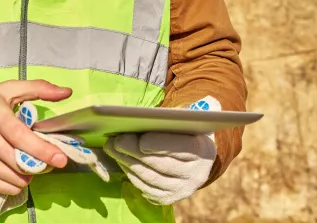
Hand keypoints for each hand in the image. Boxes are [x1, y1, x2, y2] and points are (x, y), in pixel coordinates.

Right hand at [0, 80, 71, 194]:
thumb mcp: (11, 90)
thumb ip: (40, 89)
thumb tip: (67, 93)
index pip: (19, 136)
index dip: (41, 149)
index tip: (60, 159)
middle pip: (16, 160)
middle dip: (38, 165)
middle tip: (49, 162)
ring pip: (11, 177)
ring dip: (28, 175)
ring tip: (31, 165)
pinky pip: (0, 188)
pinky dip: (15, 184)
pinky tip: (18, 173)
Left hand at [103, 96, 220, 204]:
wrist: (197, 158)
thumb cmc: (186, 132)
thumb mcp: (187, 121)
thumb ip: (173, 117)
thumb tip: (144, 116)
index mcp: (203, 151)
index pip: (181, 147)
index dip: (160, 144)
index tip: (140, 139)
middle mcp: (196, 175)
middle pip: (160, 164)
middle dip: (134, 152)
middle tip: (116, 140)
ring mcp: (182, 190)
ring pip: (150, 178)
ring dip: (127, 162)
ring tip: (112, 148)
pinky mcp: (168, 199)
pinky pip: (145, 188)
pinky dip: (131, 174)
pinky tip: (121, 160)